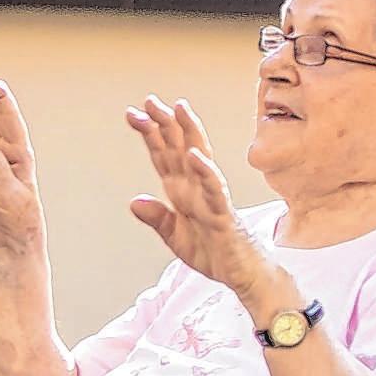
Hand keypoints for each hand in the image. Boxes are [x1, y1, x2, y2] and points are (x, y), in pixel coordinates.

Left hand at [125, 97, 271, 294]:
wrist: (243, 274)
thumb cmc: (214, 252)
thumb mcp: (175, 238)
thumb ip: (158, 218)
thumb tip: (134, 201)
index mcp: (183, 191)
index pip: (164, 156)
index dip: (149, 134)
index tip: (132, 114)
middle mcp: (196, 188)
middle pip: (179, 148)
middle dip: (165, 124)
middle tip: (149, 101)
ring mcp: (211, 197)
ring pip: (200, 159)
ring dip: (190, 134)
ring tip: (179, 110)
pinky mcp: (223, 214)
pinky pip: (214, 190)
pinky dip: (205, 172)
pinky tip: (195, 155)